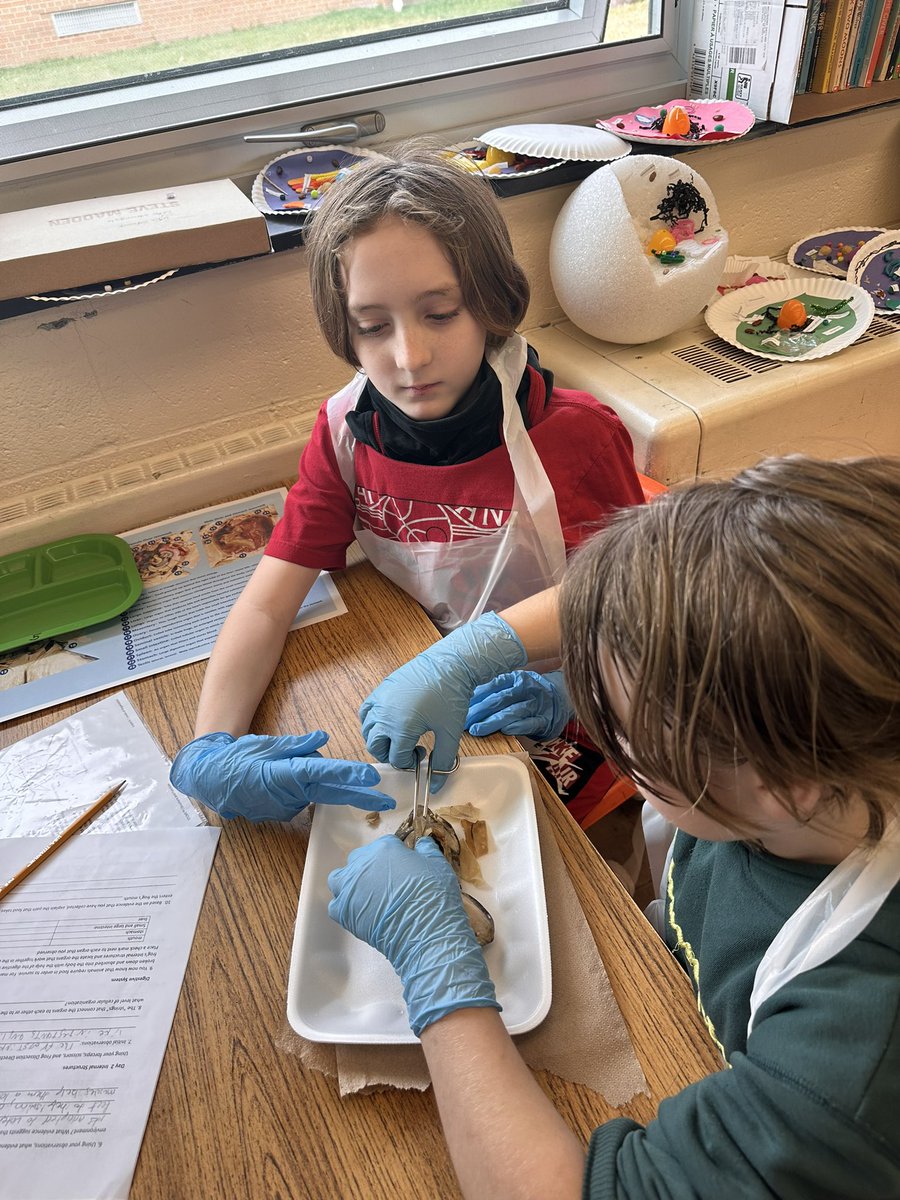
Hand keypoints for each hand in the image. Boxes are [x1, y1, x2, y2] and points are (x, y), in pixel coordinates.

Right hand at [170, 730, 393, 820]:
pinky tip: (277, 780)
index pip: (324, 773)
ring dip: (312, 779)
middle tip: (386, 801)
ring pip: (313, 789)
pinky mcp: (283, 814)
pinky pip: (300, 796)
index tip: (371, 777)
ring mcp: (286, 807)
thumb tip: (323, 738)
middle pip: (332, 792)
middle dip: (361, 797)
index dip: (349, 774)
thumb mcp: (267, 744)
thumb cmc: (237, 759)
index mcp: (285, 774)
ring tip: (281, 766)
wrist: (210, 780)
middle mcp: (290, 794)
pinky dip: (297, 787)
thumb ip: (298, 744)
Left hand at [328, 835, 498, 1035]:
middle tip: (388, 883)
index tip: (404, 867)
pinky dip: (345, 907)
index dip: (397, 855)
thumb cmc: (432, 895)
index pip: (387, 844)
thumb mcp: (438, 865)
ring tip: (367, 895)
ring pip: (341, 878)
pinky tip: (361, 913)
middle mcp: (362, 863)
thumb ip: (427, 849)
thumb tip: (423, 842)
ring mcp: (349, 887)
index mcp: (384, 848)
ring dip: (351, 883)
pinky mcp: (342, 911)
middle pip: (361, 859)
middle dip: (372, 867)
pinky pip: (336, 904)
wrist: (424, 932)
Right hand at [359, 611, 526, 784]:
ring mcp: (380, 700)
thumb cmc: (451, 697)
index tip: (422, 754)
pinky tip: (388, 721)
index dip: (409, 762)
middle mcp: (384, 715)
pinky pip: (366, 712)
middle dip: (390, 754)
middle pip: (376, 747)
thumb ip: (442, 761)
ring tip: (399, 737)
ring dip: (379, 740)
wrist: (450, 664)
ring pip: (367, 730)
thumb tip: (436, 786)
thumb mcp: (450, 732)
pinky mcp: (381, 688)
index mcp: (401, 728)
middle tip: (408, 750)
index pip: (396, 758)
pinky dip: (372, 722)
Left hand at [466, 670, 572, 739]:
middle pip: (498, 699)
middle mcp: (525, 688)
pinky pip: (531, 722)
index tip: (457, 704)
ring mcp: (536, 703)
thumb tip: (464, 698)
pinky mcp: (545, 719)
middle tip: (462, 721)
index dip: (474, 696)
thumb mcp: (514, 686)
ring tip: (477, 730)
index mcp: (515, 678)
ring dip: (493, 721)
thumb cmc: (531, 693)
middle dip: (479, 711)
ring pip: (512, 711)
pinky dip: (518, 726)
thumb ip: (494, 690)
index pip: (491, 685)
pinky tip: (506, 731)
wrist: (563, 698)